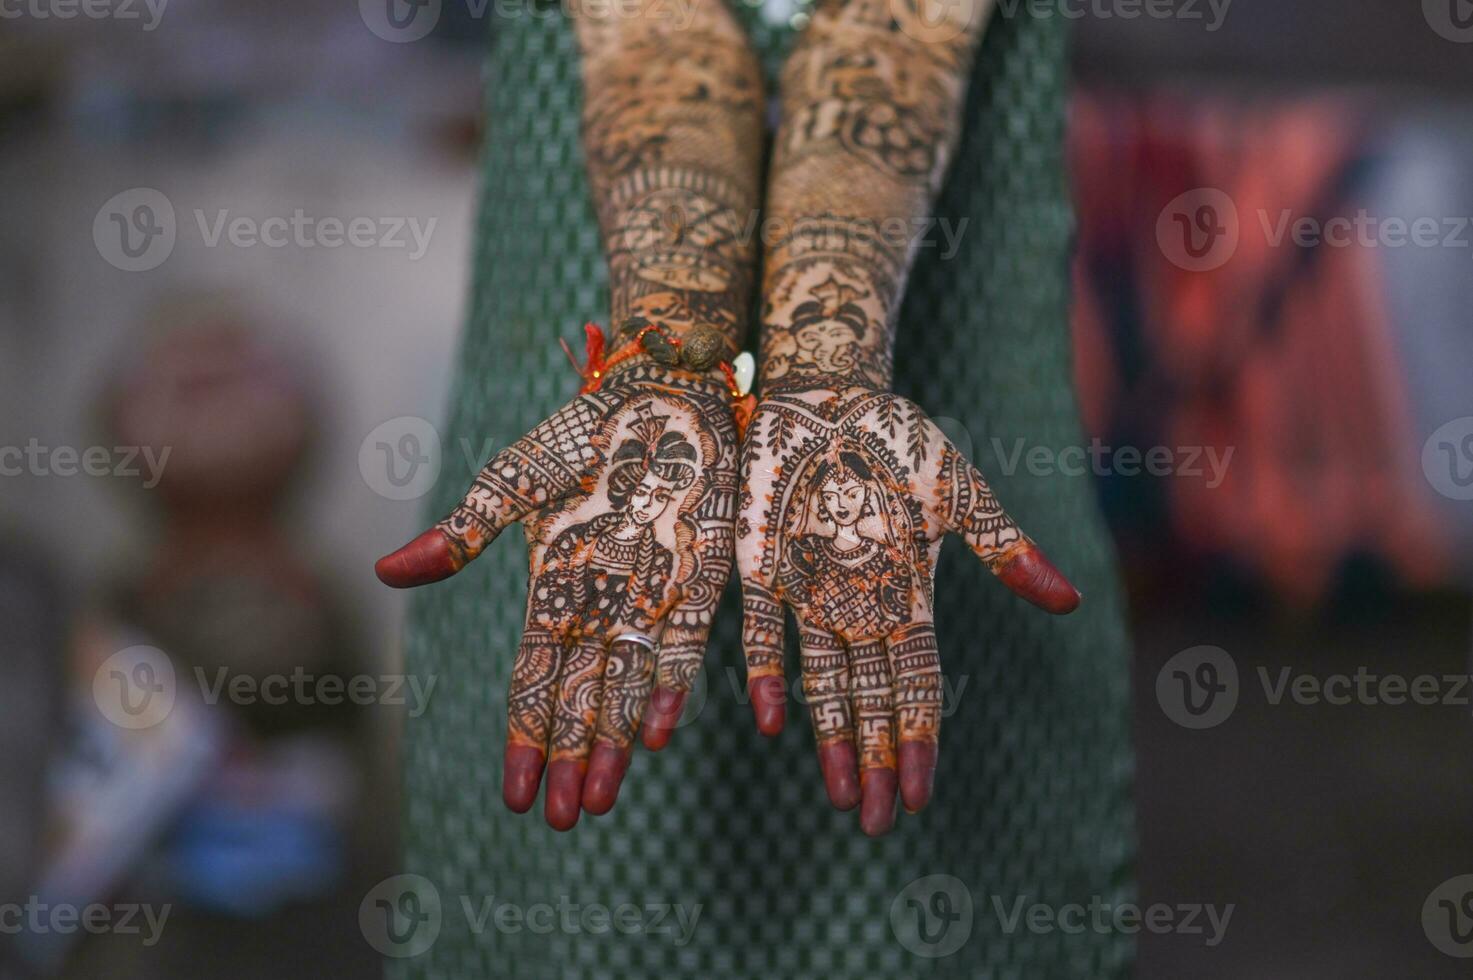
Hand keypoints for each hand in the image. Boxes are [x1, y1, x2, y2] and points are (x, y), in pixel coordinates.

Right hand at [377, 368, 736, 829]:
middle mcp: (600, 608)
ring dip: (612, 746)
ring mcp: (648, 598)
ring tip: (600, 802)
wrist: (659, 393)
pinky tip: (655, 732)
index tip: (515, 795)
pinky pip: (681, 645)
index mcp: (552, 592)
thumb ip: (464, 533)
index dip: (525, 739)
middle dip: (568, 762)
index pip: (532, 682)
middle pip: (578, 702)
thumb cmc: (582, 435)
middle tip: (560, 822)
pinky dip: (667, 688)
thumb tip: (385, 574)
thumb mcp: (515, 482)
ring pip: (627, 690)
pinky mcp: (696, 580)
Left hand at [736, 384, 1079, 835]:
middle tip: (880, 823)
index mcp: (905, 595)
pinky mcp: (761, 568)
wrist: (829, 395)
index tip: (920, 793)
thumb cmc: (898, 440)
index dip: (919, 739)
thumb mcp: (957, 493)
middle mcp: (856, 606)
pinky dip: (768, 674)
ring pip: (822, 683)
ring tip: (843, 797)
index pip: (916, 684)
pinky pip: (764, 633)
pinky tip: (772, 720)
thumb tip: (1071, 602)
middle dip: (878, 762)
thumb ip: (1002, 548)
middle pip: (870, 701)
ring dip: (832, 740)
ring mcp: (808, 592)